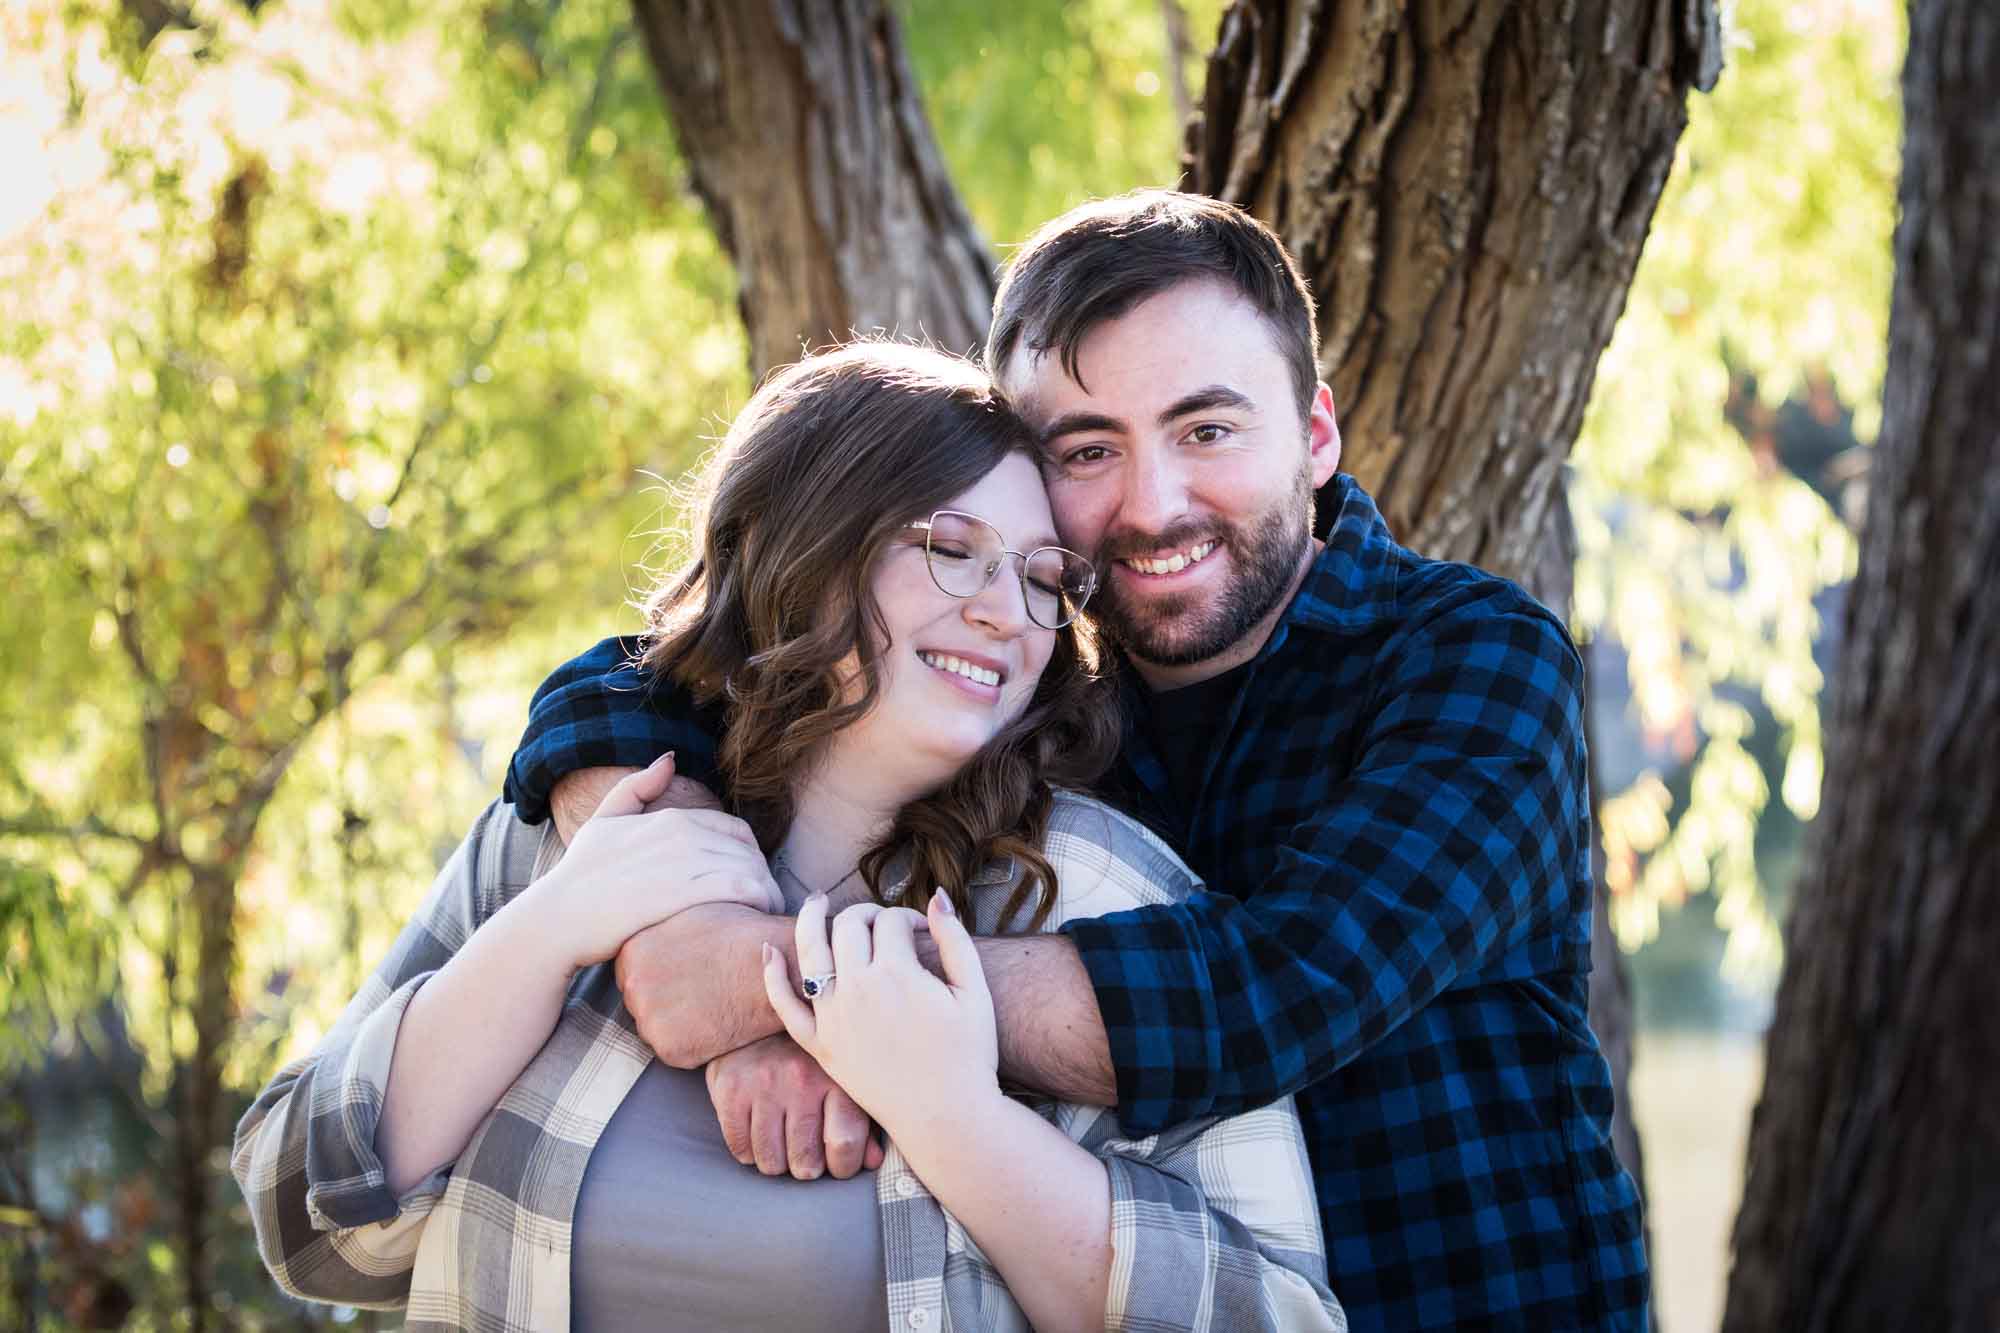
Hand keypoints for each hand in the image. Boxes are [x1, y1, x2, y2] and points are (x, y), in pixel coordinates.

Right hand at [532, 754, 783, 970]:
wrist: (558, 920)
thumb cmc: (579, 876)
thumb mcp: (603, 821)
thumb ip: (637, 787)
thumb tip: (669, 758)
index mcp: (670, 818)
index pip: (736, 830)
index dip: (749, 856)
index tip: (750, 882)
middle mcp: (682, 834)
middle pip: (749, 850)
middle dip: (763, 876)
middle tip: (764, 903)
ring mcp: (684, 862)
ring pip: (751, 869)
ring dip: (767, 892)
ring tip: (765, 915)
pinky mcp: (686, 893)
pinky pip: (743, 890)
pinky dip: (760, 902)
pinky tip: (757, 919)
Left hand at [616, 904, 789, 1066]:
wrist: (778, 967)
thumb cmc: (741, 934)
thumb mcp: (690, 913)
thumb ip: (659, 929)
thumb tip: (651, 928)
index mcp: (632, 951)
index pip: (632, 972)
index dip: (661, 974)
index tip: (684, 973)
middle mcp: (633, 987)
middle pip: (641, 1002)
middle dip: (665, 1000)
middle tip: (701, 990)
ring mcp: (651, 1022)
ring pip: (657, 1028)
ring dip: (678, 1024)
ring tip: (711, 1005)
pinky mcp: (673, 1051)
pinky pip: (677, 1052)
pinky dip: (696, 1044)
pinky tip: (717, 1023)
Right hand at [704, 1033, 886, 1179]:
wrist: (762, 1011)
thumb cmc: (810, 1055)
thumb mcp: (843, 1078)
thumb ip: (862, 1120)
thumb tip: (872, 1161)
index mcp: (836, 1077)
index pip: (845, 1144)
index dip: (844, 1166)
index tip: (838, 1162)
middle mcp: (800, 1080)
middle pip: (805, 1163)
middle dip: (807, 1166)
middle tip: (806, 1151)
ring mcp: (763, 1084)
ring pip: (770, 1162)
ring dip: (777, 1161)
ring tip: (782, 1140)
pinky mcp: (730, 1088)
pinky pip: (740, 1148)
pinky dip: (749, 1150)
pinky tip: (758, 1130)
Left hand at [762, 892, 999, 1136]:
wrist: (946, 1117)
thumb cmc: (969, 1056)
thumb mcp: (974, 992)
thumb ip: (955, 939)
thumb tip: (937, 897)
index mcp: (898, 973)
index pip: (890, 921)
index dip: (908, 917)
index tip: (922, 931)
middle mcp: (858, 989)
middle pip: (849, 926)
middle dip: (866, 914)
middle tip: (881, 924)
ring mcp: (834, 1017)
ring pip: (810, 951)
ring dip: (810, 919)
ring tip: (816, 902)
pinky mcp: (820, 1045)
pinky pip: (785, 1006)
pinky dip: (773, 976)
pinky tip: (768, 950)